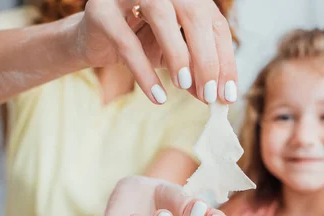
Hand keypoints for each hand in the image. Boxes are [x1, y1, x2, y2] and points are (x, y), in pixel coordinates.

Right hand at [74, 0, 237, 103]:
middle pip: (195, 13)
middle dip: (206, 58)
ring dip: (178, 55)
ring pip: (162, 15)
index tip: (227, 95)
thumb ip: (197, 73)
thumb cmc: (143, 43)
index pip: (215, 24)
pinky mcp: (102, 10)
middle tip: (209, 94)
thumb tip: (217, 96)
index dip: (225, 60)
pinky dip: (145, 73)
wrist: (96, 40)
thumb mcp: (176, 59)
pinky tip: (158, 96)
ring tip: (184, 86)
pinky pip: (128, 42)